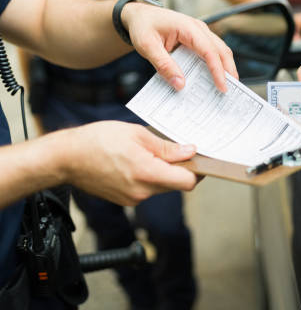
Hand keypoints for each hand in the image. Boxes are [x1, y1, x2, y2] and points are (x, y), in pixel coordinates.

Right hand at [54, 121, 197, 205]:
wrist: (66, 158)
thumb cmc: (97, 140)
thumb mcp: (137, 134)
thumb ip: (166, 146)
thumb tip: (190, 151)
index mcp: (147, 173)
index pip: (187, 182)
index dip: (198, 171)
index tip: (200, 159)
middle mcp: (142, 191)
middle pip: (176, 184)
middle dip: (180, 169)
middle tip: (177, 149)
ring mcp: (133, 198)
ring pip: (161, 187)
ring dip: (163, 172)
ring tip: (150, 153)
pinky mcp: (125, 200)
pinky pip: (147, 189)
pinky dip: (149, 177)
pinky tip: (137, 162)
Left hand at [122, 3, 237, 91]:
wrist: (139, 14)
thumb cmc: (143, 27)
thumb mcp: (147, 47)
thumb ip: (163, 65)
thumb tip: (180, 84)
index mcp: (187, 28)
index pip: (209, 51)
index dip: (217, 70)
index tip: (222, 87)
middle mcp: (198, 28)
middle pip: (221, 50)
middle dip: (229, 70)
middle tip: (231, 90)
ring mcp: (200, 32)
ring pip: (221, 50)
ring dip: (226, 67)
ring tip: (227, 85)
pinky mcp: (198, 37)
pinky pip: (212, 50)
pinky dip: (217, 63)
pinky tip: (215, 76)